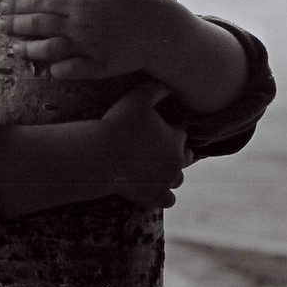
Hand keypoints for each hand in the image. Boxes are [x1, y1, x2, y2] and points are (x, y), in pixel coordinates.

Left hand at [0, 0, 164, 79]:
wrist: (159, 30)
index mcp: (81, 3)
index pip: (41, 3)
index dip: (18, 5)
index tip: (1, 7)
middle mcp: (80, 26)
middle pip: (40, 26)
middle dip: (15, 25)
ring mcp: (88, 48)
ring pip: (50, 50)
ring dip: (29, 50)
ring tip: (14, 49)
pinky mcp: (98, 67)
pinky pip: (72, 71)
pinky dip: (57, 70)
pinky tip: (48, 68)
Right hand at [101, 82, 190, 208]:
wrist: (102, 157)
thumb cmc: (118, 126)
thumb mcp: (137, 98)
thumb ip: (155, 89)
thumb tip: (168, 86)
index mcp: (175, 138)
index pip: (179, 132)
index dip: (168, 129)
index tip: (155, 128)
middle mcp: (176, 161)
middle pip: (184, 156)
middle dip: (175, 152)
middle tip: (157, 148)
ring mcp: (167, 181)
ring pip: (178, 179)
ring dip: (170, 173)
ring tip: (156, 169)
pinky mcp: (156, 197)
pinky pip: (169, 200)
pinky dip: (164, 195)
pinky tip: (153, 188)